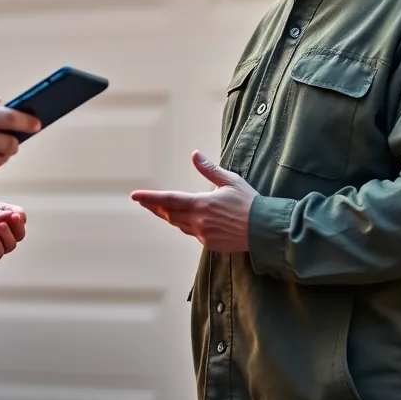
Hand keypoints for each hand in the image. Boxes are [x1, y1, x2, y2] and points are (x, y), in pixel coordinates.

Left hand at [130, 151, 258, 252]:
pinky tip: (185, 220)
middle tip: (143, 201)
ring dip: (168, 216)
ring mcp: (204, 235)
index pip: (168, 200)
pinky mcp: (210, 244)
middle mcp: (199, 221)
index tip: (135, 196)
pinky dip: (186, 224)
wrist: (266, 230)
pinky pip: (192, 233)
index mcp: (201, 204)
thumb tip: (195, 155)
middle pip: (169, 214)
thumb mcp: (230, 181)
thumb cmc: (250, 203)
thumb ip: (209, 169)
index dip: (149, 197)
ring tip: (159, 209)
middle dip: (154, 207)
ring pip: (178, 224)